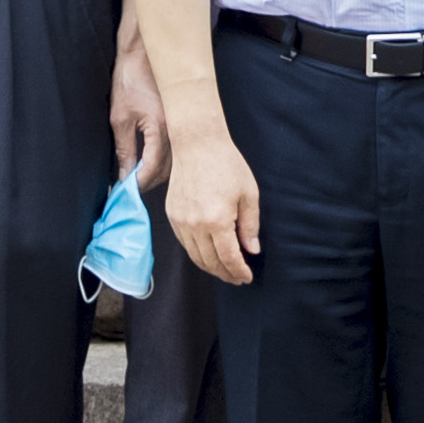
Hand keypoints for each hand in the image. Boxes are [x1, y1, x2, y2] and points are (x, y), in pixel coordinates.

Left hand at [109, 40, 166, 188]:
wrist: (144, 53)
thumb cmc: (130, 78)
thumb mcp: (120, 117)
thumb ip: (124, 150)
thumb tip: (124, 175)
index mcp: (162, 129)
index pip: (152, 169)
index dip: (137, 184)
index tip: (123, 192)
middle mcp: (177, 130)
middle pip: (166, 170)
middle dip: (146, 182)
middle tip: (127, 189)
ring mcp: (181, 126)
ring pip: (173, 162)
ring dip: (156, 173)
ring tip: (136, 177)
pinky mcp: (180, 121)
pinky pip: (175, 150)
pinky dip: (163, 160)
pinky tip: (150, 161)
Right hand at [168, 132, 260, 285]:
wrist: (197, 144)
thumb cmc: (227, 164)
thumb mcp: (248, 194)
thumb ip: (250, 225)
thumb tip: (251, 250)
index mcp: (217, 221)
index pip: (228, 258)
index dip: (238, 271)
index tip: (246, 278)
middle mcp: (195, 225)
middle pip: (210, 262)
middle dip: (225, 274)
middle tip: (237, 278)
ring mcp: (180, 221)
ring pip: (194, 256)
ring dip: (210, 267)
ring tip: (224, 270)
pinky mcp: (172, 215)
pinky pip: (184, 243)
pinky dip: (197, 253)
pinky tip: (208, 253)